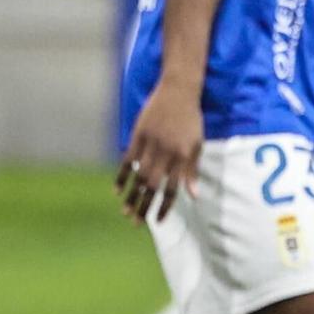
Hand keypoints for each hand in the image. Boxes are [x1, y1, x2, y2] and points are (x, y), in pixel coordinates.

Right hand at [115, 79, 202, 224]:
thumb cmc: (190, 119)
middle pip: (152, 186)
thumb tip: (193, 196)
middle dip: (144, 206)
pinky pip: (128, 159)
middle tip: (136, 222)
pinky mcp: (139, 135)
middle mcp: (166, 152)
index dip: (164, 206)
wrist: (178, 90)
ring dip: (131, 195)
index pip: (173, 188)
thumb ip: (192, 171)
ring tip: (125, 212)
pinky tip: (116, 189)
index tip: (158, 221)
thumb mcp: (197, 144)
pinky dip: (122, 175)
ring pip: (139, 175)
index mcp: (182, 157)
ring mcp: (151, 143)